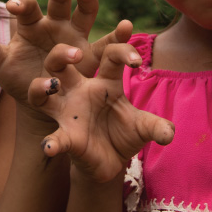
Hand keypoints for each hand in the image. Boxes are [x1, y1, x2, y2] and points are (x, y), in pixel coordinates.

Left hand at [0, 0, 131, 111]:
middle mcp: (56, 24)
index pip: (28, 7)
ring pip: (85, 10)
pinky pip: (108, 43)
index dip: (22, 4)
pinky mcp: (93, 55)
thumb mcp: (0, 65)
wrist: (39, 102)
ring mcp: (76, 36)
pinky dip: (119, 35)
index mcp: (32, 24)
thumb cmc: (18, 78)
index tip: (12, 7)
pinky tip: (127, 26)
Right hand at [29, 43, 173, 182]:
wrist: (112, 161)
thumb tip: (169, 134)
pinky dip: (52, 142)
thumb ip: (156, 127)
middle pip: (62, 62)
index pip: (109, 56)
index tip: (136, 61)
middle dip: (63, 53)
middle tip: (76, 54)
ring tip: (51, 85)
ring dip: (42, 86)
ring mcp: (68, 112)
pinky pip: (54, 136)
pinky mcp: (64, 135)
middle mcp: (80, 91)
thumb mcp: (144, 128)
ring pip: (42, 91)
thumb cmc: (125, 134)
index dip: (122, 50)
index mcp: (105, 82)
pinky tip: (51, 147)